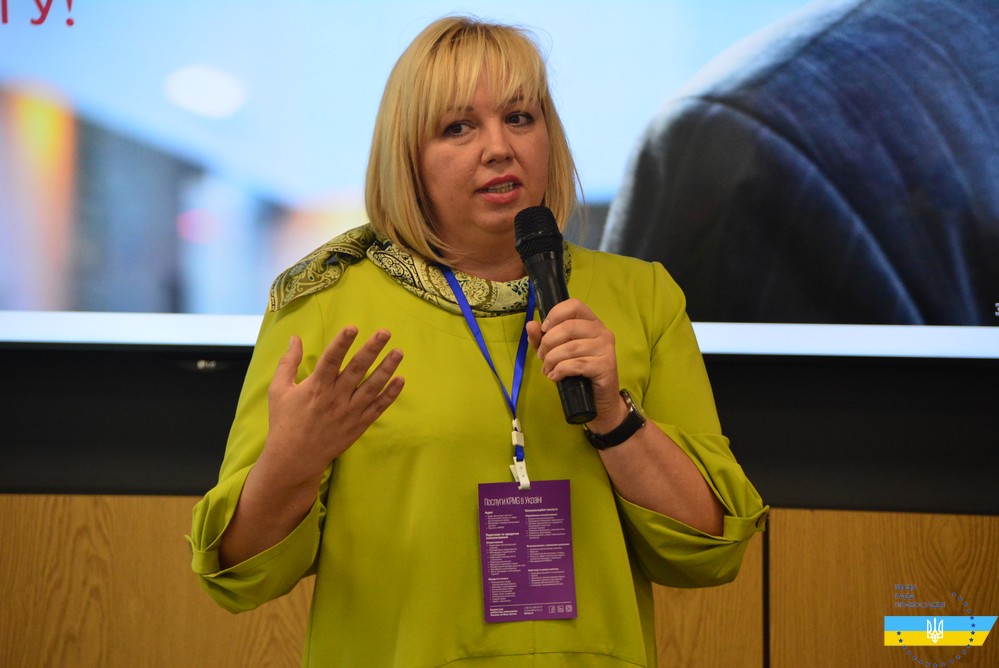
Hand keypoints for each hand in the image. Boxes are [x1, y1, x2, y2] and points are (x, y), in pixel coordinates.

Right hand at [261, 326, 404, 486]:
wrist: (295, 458)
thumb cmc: (285, 421)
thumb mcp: (279, 390)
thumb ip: (288, 363)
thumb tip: (294, 338)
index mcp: (316, 386)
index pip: (331, 359)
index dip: (342, 343)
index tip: (353, 327)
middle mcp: (335, 397)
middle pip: (357, 369)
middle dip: (372, 349)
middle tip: (385, 332)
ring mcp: (349, 411)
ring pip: (372, 386)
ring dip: (387, 368)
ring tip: (398, 352)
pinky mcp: (359, 424)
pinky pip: (378, 407)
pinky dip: (391, 394)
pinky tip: (401, 380)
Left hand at [525, 299, 625, 430]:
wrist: (597, 400)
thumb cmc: (577, 372)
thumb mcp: (555, 352)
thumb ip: (541, 338)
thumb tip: (530, 325)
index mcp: (591, 322)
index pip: (574, 305)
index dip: (555, 315)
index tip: (544, 330)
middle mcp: (602, 331)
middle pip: (568, 327)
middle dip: (548, 343)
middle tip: (542, 357)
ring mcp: (606, 348)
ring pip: (570, 347)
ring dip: (551, 360)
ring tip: (547, 370)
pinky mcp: (606, 366)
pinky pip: (576, 364)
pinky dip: (560, 370)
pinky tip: (556, 377)